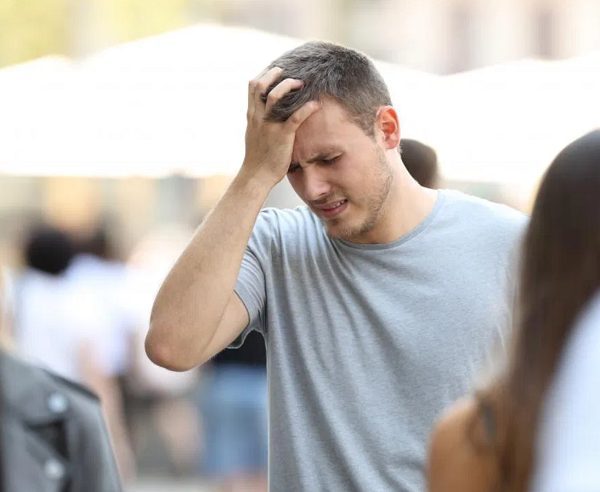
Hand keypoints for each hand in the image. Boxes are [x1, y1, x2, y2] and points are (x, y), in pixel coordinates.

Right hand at [241, 67, 319, 186]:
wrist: (256, 175)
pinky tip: (315, 105)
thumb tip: (265, 112)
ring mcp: (269, 126)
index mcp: (252, 115)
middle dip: (275, 74)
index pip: (253, 86)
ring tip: (301, 84)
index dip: (265, 74)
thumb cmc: (257, 157)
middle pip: (260, 85)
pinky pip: (295, 118)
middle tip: (289, 72)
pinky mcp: (282, 136)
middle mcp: (258, 117)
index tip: (276, 70)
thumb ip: (259, 121)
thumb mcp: (254, 134)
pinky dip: (306, 108)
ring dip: (289, 85)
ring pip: (274, 96)